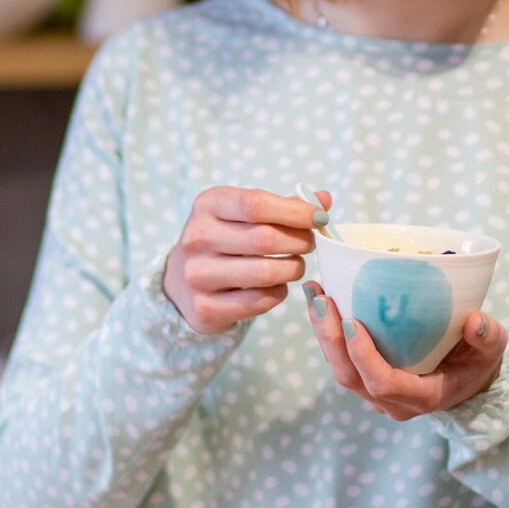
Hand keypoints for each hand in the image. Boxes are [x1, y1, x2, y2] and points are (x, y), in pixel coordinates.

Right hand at [163, 187, 330, 333]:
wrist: (183, 280)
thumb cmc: (227, 237)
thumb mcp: (246, 212)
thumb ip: (285, 205)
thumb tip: (325, 199)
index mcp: (208, 204)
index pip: (256, 204)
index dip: (295, 211)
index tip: (320, 217)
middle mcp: (197, 237)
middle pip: (265, 239)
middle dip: (300, 241)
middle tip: (310, 243)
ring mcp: (197, 275)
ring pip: (265, 273)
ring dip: (293, 268)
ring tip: (296, 264)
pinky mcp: (205, 308)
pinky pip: (259, 301)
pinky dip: (279, 292)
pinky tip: (278, 284)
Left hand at [303, 282, 506, 420]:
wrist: (469, 379)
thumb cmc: (479, 361)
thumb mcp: (493, 349)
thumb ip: (488, 336)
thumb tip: (475, 320)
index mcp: (423, 396)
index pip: (385, 383)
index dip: (364, 356)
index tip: (352, 321)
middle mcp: (393, 401)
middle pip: (351, 378)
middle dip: (331, 339)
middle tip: (322, 298)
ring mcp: (377, 393)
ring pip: (340, 370)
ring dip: (322, 333)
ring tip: (314, 292)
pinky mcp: (367, 379)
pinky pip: (340, 360)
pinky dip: (327, 332)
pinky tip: (320, 299)